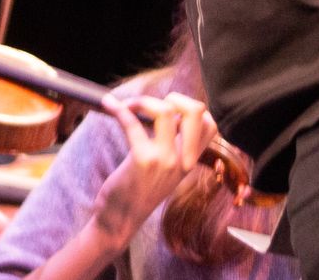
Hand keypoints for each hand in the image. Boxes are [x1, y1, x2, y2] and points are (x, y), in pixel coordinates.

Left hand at [87, 92, 218, 254]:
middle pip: (196, 111)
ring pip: (166, 111)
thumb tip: (163, 114)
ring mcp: (165, 160)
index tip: (168, 109)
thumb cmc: (136, 191)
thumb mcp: (164, 171)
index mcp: (189, 161)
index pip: (210, 124)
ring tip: (126, 106)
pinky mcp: (143, 160)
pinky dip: (118, 109)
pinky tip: (108, 106)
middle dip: (174, 97)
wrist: (120, 221)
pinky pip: (132, 123)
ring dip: (142, 101)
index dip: (191, 108)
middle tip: (151, 107)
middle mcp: (182, 159)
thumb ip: (170, 148)